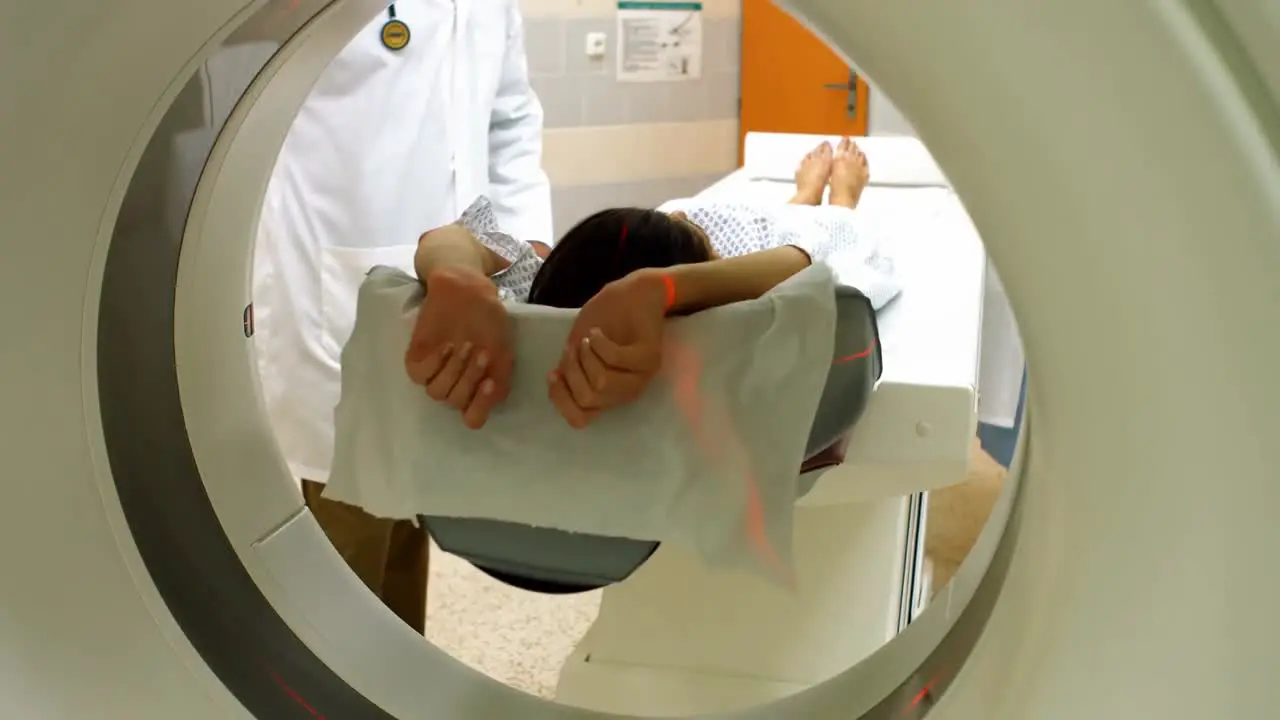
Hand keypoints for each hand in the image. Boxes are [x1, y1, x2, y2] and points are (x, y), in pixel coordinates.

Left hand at [404, 267, 513, 428]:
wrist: (467, 290)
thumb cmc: (489, 319)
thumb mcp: (503, 350)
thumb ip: (500, 379)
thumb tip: (492, 399)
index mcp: (478, 389)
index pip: (473, 419)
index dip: (480, 405)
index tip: (490, 382)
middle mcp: (456, 385)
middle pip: (456, 402)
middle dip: (470, 377)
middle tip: (480, 351)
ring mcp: (435, 373)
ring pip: (437, 392)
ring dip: (453, 370)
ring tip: (463, 345)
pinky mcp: (416, 359)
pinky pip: (419, 375)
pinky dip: (433, 363)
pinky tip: (445, 345)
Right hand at [549, 270, 668, 427]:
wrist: (634, 292)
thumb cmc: (604, 320)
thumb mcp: (578, 348)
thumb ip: (570, 370)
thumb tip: (556, 383)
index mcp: (609, 395)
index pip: (580, 419)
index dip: (561, 399)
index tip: (553, 373)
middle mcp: (626, 392)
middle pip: (587, 398)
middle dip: (572, 370)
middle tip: (574, 347)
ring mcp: (641, 376)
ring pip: (601, 383)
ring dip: (585, 357)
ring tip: (588, 338)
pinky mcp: (649, 357)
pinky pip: (615, 361)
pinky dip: (599, 345)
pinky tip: (597, 333)